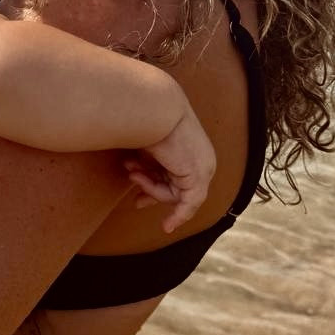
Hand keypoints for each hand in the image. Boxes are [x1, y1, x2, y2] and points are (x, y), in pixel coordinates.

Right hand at [123, 108, 216, 232]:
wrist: (154, 108)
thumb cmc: (146, 117)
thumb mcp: (147, 141)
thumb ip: (147, 158)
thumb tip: (133, 167)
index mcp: (193, 145)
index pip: (177, 173)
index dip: (156, 183)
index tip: (138, 188)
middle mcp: (203, 157)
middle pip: (178, 185)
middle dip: (154, 193)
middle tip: (136, 201)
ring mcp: (203, 168)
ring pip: (176, 193)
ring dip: (151, 189)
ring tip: (132, 173)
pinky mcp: (197, 177)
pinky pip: (189, 204)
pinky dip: (179, 216)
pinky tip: (167, 226)